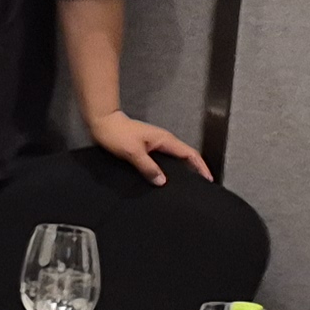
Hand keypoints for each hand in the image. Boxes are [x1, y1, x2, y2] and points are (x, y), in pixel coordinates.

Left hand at [85, 109, 208, 184]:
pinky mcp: (147, 148)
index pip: (189, 154)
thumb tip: (163, 181)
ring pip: (173, 159)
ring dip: (181, 170)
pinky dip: (167, 169)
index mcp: (165, 140)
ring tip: (184, 186)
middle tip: (199, 186)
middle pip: (185, 157)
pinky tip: (164, 179)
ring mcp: (155, 144)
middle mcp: (163, 141)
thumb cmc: (117, 134)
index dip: (200, 166)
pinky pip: (163, 160)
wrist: (102, 123)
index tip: (208, 179)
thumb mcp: (133, 152)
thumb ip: (148, 167)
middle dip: (194, 170)